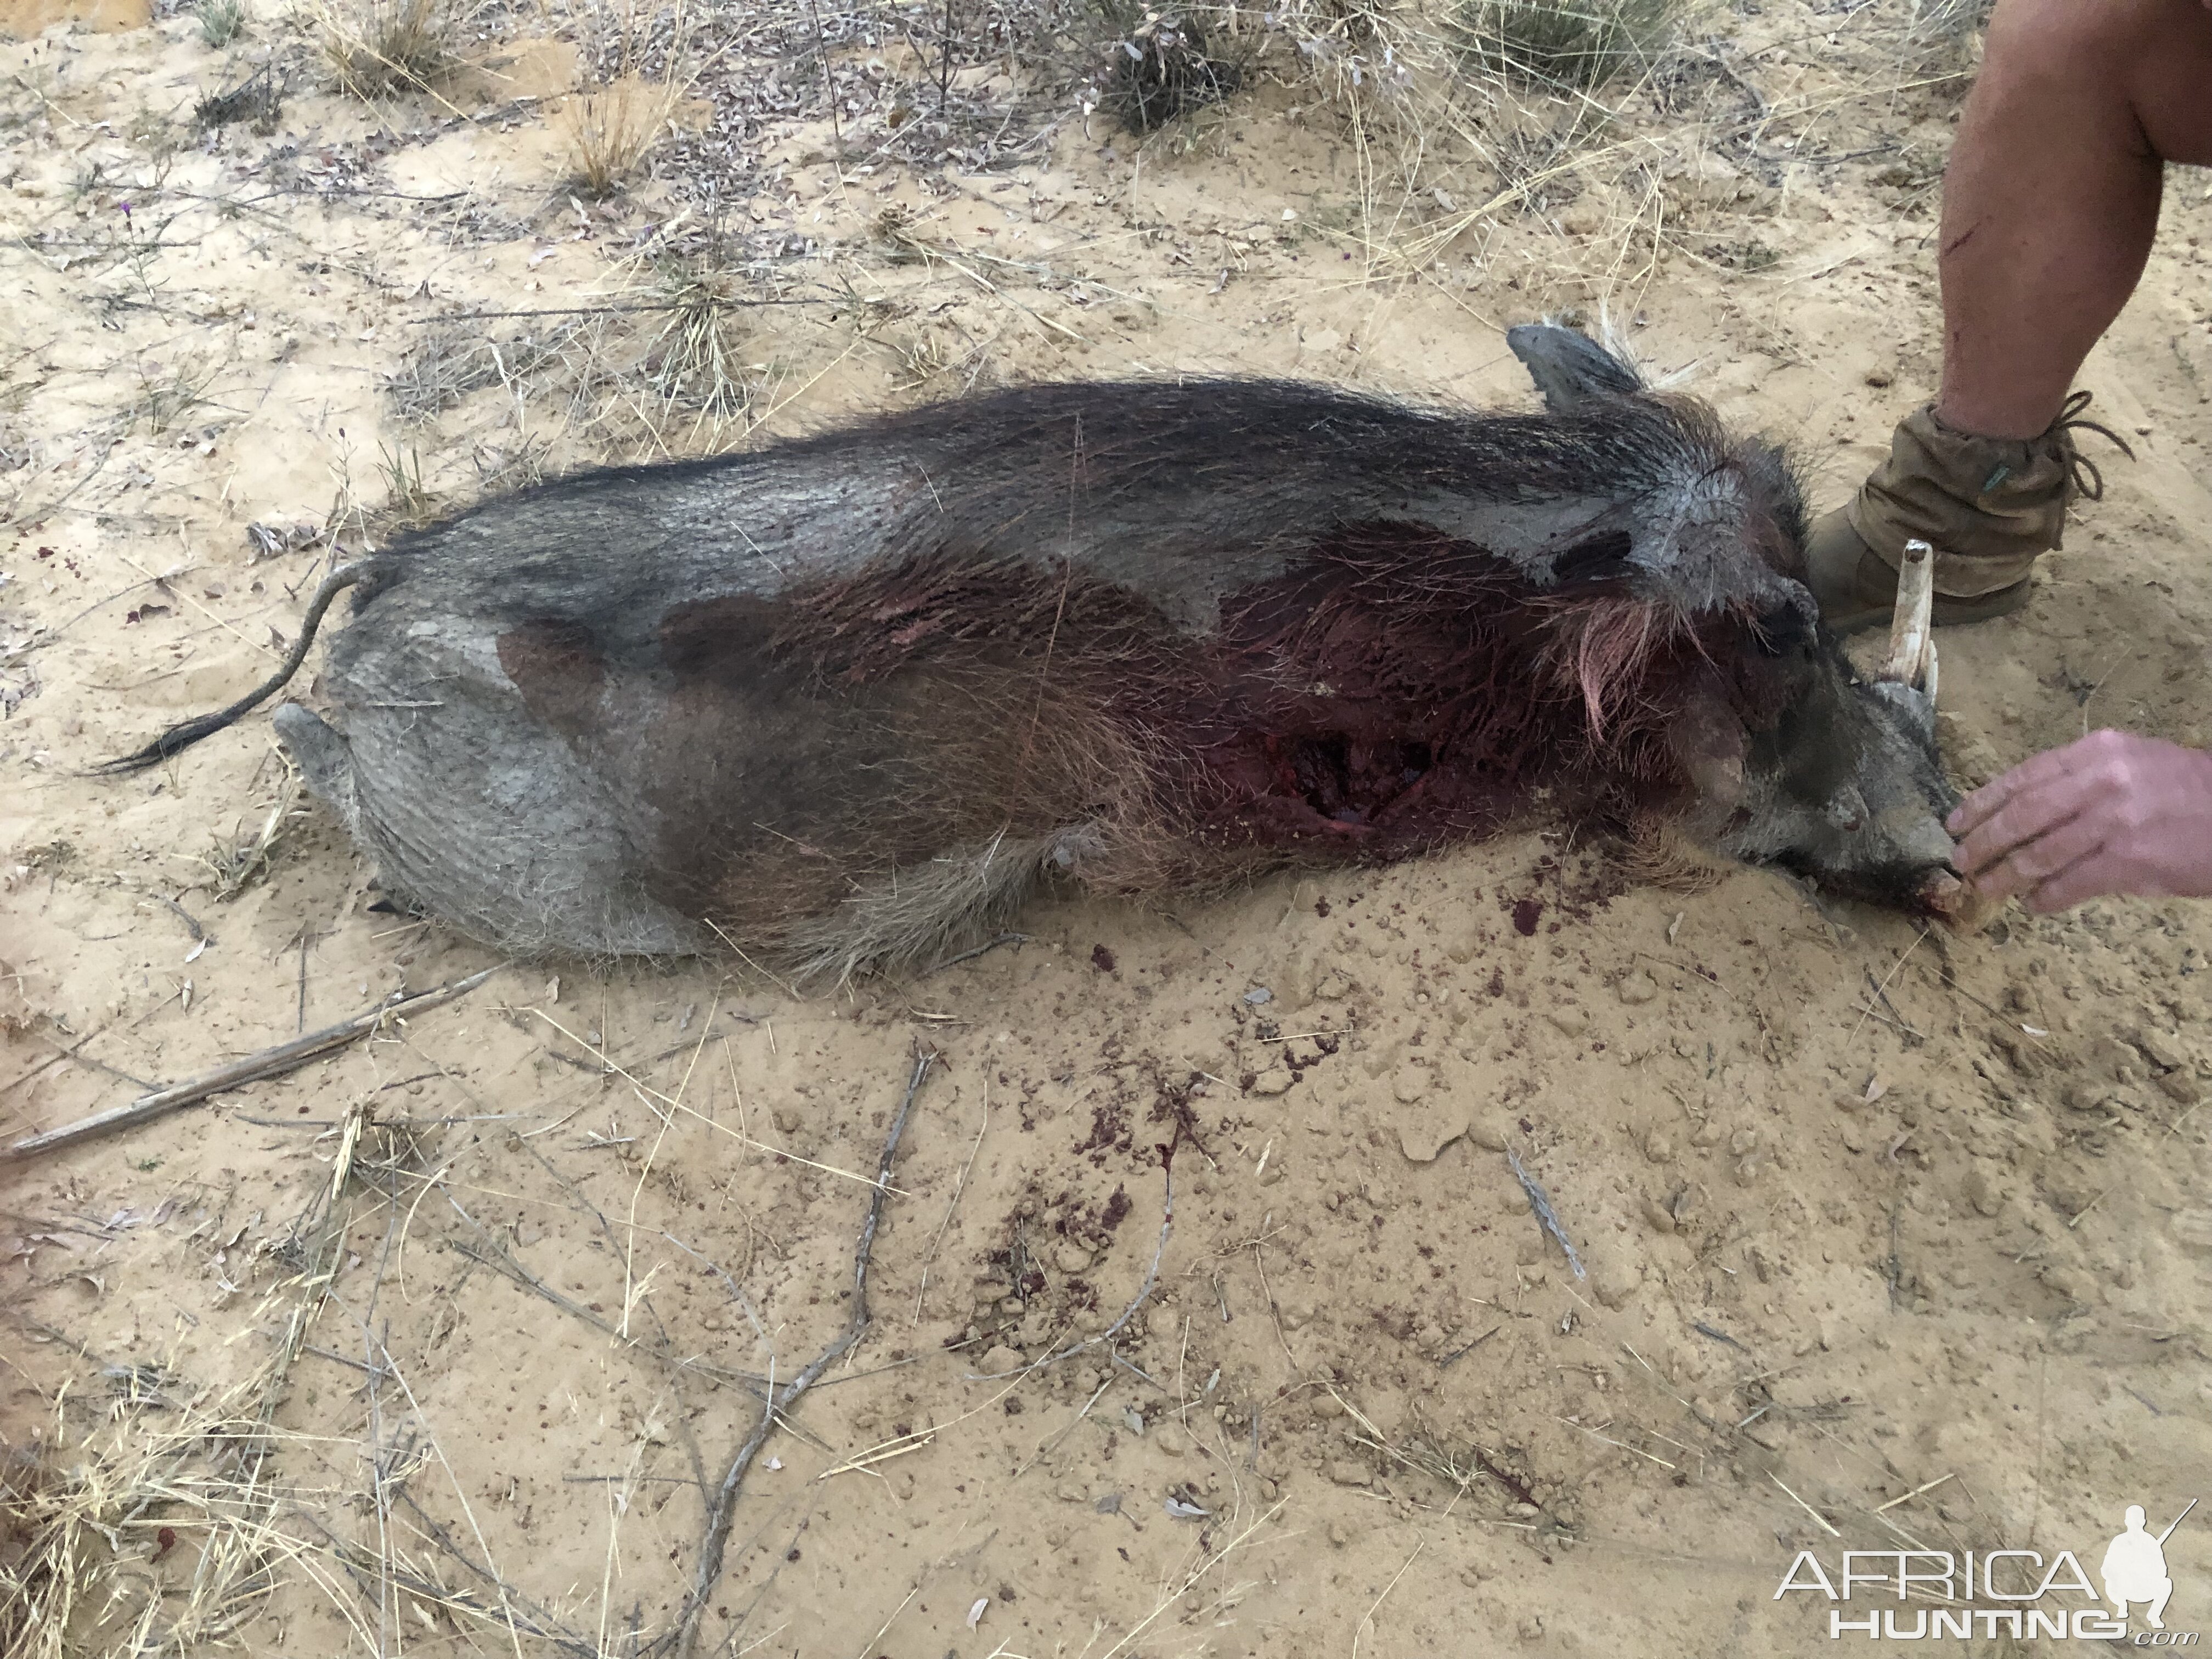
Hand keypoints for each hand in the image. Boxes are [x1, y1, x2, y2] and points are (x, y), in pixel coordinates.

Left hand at [1948, 729, 2211, 912]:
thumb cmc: (2189, 791)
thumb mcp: (2136, 763)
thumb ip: (2083, 777)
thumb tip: (2025, 806)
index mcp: (2100, 751)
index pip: (2024, 776)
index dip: (1982, 801)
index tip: (1954, 822)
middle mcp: (2103, 781)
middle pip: (2023, 815)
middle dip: (1983, 841)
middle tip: (1960, 861)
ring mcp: (2116, 822)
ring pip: (2040, 853)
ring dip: (2006, 875)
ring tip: (1985, 888)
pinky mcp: (2131, 862)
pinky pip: (2071, 883)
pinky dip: (2046, 898)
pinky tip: (2034, 905)